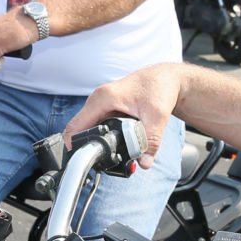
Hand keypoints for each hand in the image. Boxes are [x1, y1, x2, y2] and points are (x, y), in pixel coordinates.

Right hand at [63, 65, 182, 168]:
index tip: (82, 161)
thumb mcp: (157, 115)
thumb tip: (144, 162)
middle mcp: (98, 100)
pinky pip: (98, 126)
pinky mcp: (107, 108)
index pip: (76, 126)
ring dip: (98, 143)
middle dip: (89, 148)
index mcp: (103, 98)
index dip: (74, 146)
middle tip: (104, 162)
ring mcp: (101, 104)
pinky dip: (104, 136)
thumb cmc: (159, 87)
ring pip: (90, 129)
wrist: (166, 78)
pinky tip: (117, 144)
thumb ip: (150, 141)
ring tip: (112, 155)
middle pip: (81, 130)